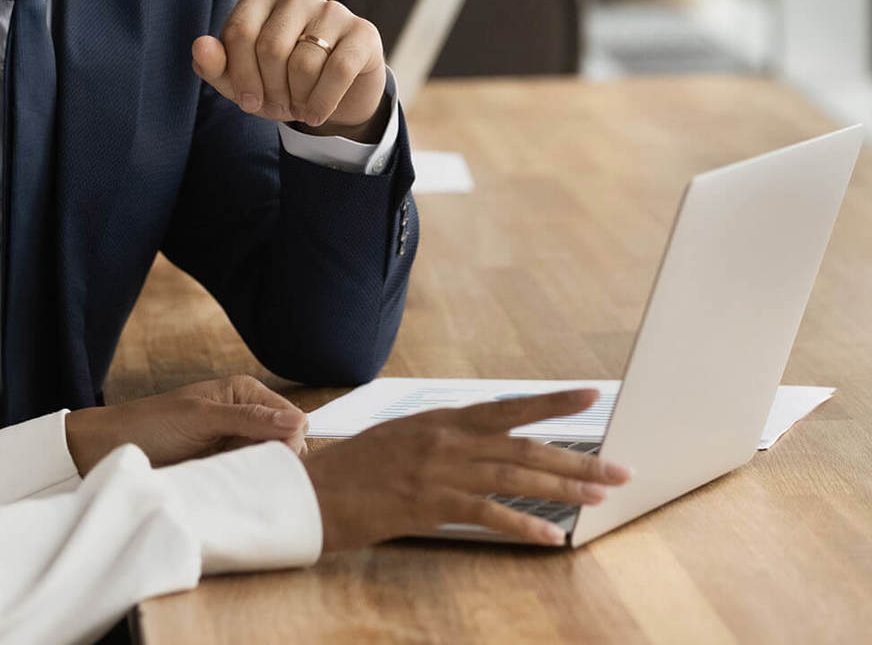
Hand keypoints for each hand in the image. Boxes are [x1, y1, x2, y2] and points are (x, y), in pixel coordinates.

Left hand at [63, 375, 307, 472]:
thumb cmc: (151, 424)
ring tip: (237, 482)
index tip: (274, 460)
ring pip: (269, 464)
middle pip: (285, 444)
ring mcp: (234, 444)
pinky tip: (233, 492)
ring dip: (259, 476)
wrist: (110, 449)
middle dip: (276, 461)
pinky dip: (245, 487)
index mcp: (244, 392)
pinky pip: (249, 479)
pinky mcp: (222, 467)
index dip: (289, 441)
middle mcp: (245, 416)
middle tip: (249, 473)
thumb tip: (298, 421)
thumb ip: (250, 419)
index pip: (292, 418)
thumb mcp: (202, 418)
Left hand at [192, 0, 387, 141]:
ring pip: (304, 62)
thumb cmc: (278, 82)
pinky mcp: (362, 31)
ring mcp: (333, 9)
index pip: (239, 32)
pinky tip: (317, 112)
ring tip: (299, 107)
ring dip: (297, 99)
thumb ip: (214, 65)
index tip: (248, 101)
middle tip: (276, 108)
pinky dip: (322, 101)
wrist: (332, 95)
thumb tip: (200, 45)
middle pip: (270, 47)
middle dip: (270, 90)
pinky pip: (338, 70)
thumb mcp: (241, 81)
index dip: (240, 76)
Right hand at [303, 389, 631, 549]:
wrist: (313, 489)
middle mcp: (446, 439)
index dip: (552, 402)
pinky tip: (550, 538)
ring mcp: (439, 471)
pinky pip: (488, 515)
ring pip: (514, 477)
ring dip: (562, 490)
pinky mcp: (429, 505)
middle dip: (575, 459)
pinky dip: (522, 527)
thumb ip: (444, 440)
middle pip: (523, 446)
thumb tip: (482, 448)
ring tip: (599, 498)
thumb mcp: (402, 438)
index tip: (592, 393)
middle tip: (618, 470)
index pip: (508, 408)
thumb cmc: (355, 467)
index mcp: (441, 420)